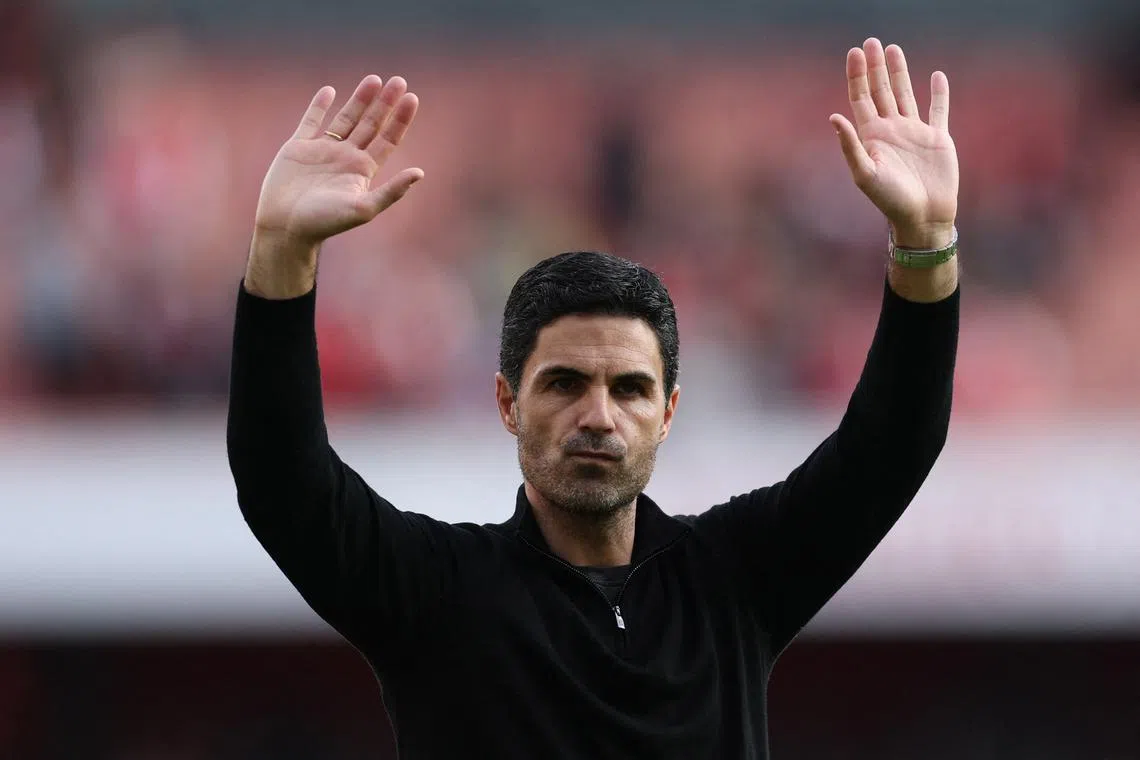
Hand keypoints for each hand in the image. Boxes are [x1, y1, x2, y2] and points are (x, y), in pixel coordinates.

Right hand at [253, 75, 423, 249]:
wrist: (286, 227)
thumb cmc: (325, 222)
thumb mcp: (364, 208)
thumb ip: (392, 191)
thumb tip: (420, 173)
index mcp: (362, 170)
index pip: (388, 140)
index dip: (400, 120)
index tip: (412, 98)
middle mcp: (345, 158)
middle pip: (371, 124)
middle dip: (385, 103)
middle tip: (399, 81)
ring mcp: (322, 151)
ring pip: (345, 119)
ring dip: (360, 100)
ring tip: (374, 79)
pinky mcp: (297, 148)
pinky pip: (310, 122)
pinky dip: (319, 106)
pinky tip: (329, 91)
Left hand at [830, 39, 957, 248]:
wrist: (923, 217)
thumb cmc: (890, 200)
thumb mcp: (865, 174)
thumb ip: (850, 145)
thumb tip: (833, 116)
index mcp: (871, 137)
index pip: (860, 99)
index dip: (856, 76)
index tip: (854, 53)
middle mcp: (891, 131)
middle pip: (880, 91)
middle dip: (874, 67)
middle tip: (871, 42)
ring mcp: (914, 133)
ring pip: (905, 94)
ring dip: (899, 72)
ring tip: (893, 49)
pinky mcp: (937, 138)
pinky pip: (938, 110)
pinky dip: (938, 93)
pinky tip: (936, 76)